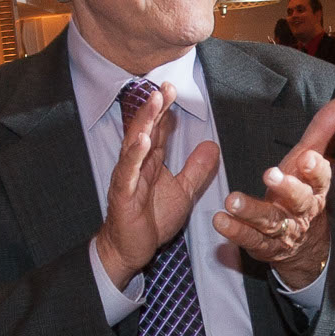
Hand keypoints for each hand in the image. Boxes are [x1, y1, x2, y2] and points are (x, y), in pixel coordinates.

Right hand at [95, 83, 221, 285]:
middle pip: (145, 129)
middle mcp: (137, 164)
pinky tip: (141, 140)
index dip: (164, 109)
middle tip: (164, 86)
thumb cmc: (151, 219)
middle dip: (154, 107)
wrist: (130, 248)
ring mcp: (127, 177)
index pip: (157, 129)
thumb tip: (212, 144)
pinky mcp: (122, 194)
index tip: (172, 87)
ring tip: (153, 102)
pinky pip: (128, 172)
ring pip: (134, 144)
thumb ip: (196, 168)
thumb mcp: (183, 191)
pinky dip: (134, 155)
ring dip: (143, 122)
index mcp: (150, 161)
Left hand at [214, 98, 334, 287]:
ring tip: (232, 200)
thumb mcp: (310, 163)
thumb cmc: (303, 192)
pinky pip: (250, 239)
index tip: (307, 158)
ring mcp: (283, 230)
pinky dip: (236, 231)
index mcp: (316, 189)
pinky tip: (220, 220)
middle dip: (287, 188)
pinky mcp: (264, 246)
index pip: (321, 178)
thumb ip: (321, 132)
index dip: (315, 169)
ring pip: (270, 221)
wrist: (304, 245)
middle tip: (270, 175)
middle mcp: (302, 210)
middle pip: (299, 200)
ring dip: (251, 211)